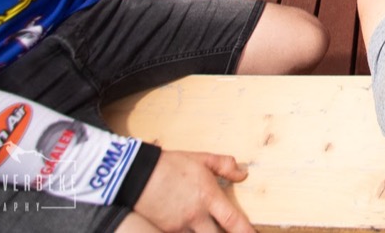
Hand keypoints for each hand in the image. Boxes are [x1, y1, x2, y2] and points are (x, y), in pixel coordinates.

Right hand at [133, 149, 253, 232]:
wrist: (137, 175)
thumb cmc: (171, 165)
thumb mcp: (201, 158)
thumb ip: (225, 165)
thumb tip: (243, 173)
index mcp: (208, 197)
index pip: (233, 221)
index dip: (246, 232)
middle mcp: (196, 216)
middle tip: (230, 231)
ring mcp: (180, 226)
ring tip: (210, 227)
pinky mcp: (166, 231)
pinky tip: (194, 227)